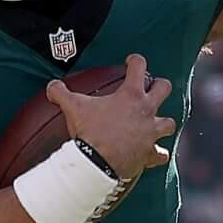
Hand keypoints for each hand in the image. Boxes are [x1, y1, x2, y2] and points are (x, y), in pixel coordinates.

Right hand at [47, 55, 174, 180]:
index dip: (135, 60)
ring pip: (169, 123)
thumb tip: (52, 86)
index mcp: (130, 95)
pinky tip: (155, 154)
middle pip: (164, 88)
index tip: (131, 62)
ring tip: (157, 124)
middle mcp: (146, 110)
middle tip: (152, 88)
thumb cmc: (89, 132)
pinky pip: (161, 154)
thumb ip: (61, 92)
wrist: (97, 162)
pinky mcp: (150, 153)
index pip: (139, 66)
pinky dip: (159, 154)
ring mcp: (151, 132)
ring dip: (164, 123)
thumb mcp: (72, 107)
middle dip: (160, 86)